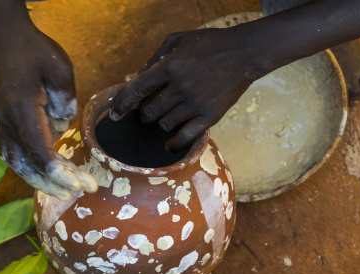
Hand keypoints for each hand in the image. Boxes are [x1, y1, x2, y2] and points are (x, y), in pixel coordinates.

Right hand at [0, 1, 96, 200]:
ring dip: (40, 181)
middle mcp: (8, 124)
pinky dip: (30, 170)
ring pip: (18, 164)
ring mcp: (3, 125)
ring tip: (64, 192)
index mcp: (21, 111)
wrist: (4, 38)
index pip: (40, 153)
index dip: (61, 173)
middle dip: (55, 183)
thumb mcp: (59, 68)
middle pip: (28, 165)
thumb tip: (63, 125)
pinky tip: (45, 176)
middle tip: (83, 190)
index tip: (83, 184)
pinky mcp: (5, 124)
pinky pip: (15, 155)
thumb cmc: (33, 51)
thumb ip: (65, 99)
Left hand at [110, 27, 262, 151]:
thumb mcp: (178, 41)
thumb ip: (152, 59)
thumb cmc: (209, 44)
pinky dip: (173, 144)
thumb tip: (131, 78)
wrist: (245, 52)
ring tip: (167, 115)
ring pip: (164, 124)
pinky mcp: (210, 116)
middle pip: (149, 111)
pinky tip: (168, 145)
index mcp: (170, 66)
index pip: (137, 89)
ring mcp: (195, 103)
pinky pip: (185, 137)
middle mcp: (180, 86)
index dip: (122, 104)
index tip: (114, 115)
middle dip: (144, 113)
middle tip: (149, 109)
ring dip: (160, 122)